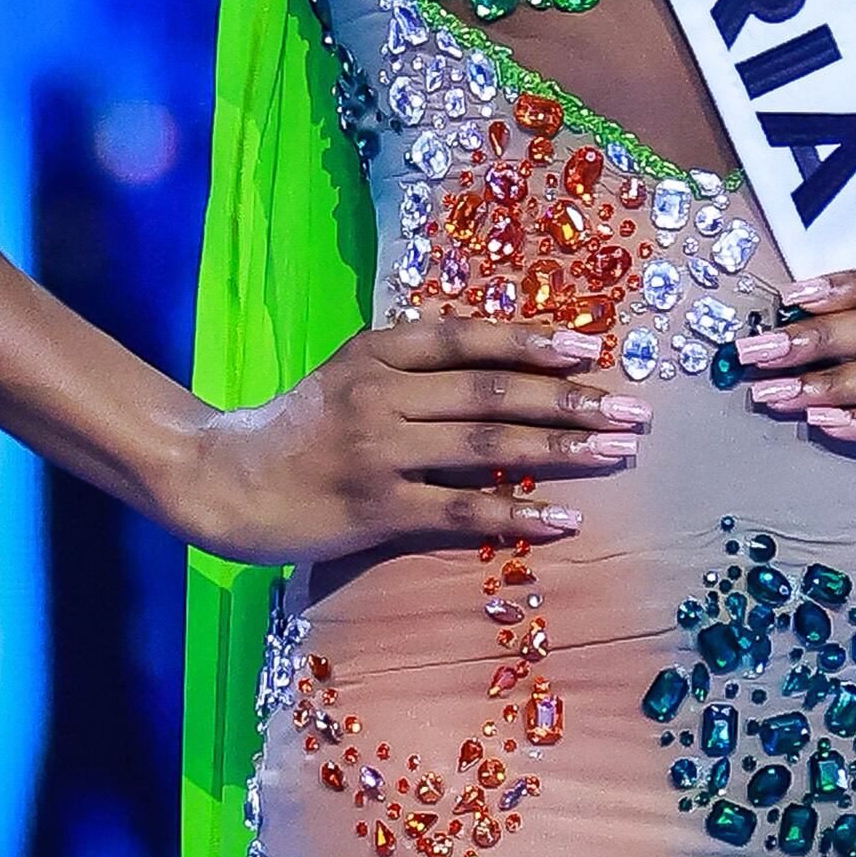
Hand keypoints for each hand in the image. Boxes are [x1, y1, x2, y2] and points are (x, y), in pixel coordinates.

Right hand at [176, 317, 647, 564]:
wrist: (222, 480)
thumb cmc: (295, 426)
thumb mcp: (348, 372)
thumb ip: (412, 362)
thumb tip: (497, 354)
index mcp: (377, 353)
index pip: (470, 338)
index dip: (534, 341)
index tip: (592, 349)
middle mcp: (381, 394)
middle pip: (493, 392)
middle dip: (571, 400)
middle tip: (633, 412)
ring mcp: (379, 452)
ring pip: (487, 448)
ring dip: (560, 450)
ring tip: (615, 453)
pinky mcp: (375, 510)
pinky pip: (460, 512)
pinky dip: (518, 514)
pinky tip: (565, 518)